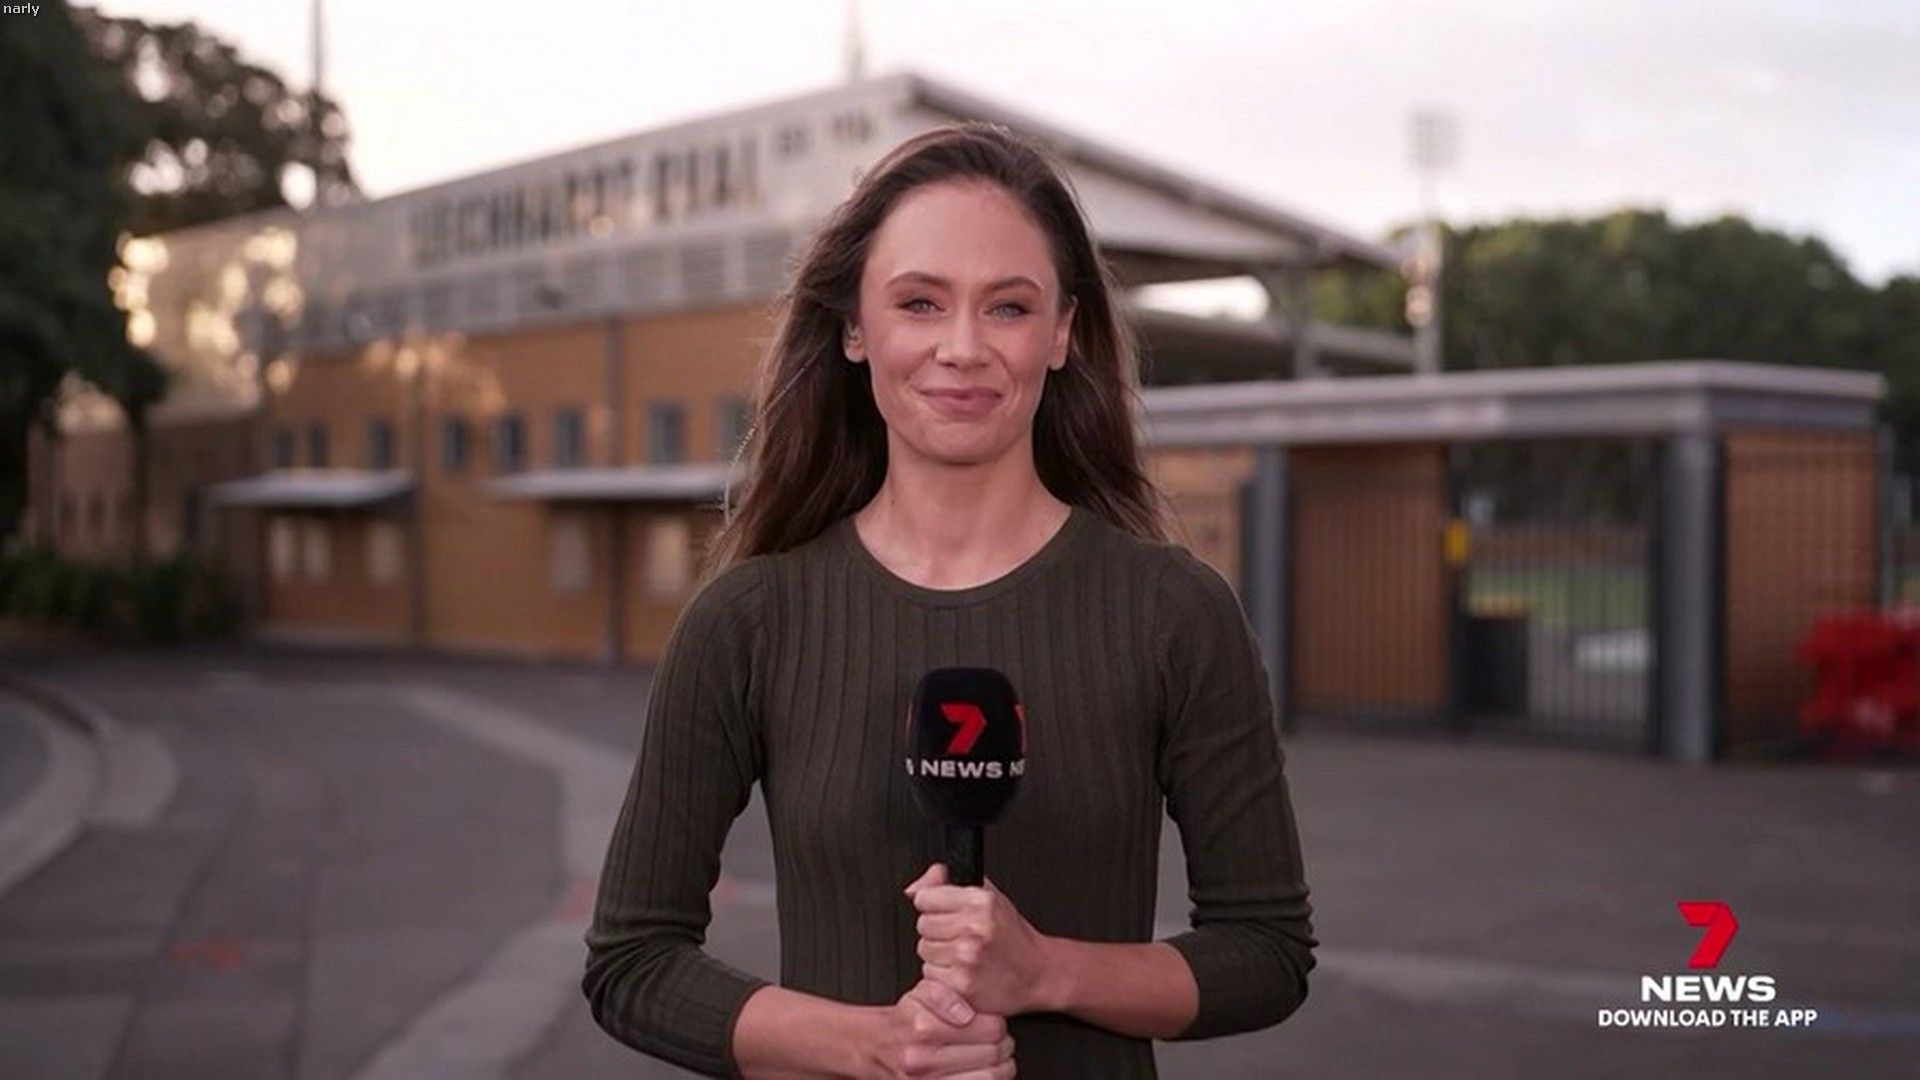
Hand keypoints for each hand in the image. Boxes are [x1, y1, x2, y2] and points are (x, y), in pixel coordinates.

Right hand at [868, 977, 1014, 1078]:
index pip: (989, 1028)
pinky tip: (983, 1074)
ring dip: (1002, 1069)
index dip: (998, 1025)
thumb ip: (945, 995)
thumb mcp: (920, 994)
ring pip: (990, 1078)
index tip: (994, 1025)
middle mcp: (924, 1059)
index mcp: (925, 1028)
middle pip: (993, 1054)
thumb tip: (966, 1013)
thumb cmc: (903, 1021)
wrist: (874, 1048)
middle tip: (1000, 1042)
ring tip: (997, 1060)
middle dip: (1003, 1046)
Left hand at [907, 863, 1055, 1016]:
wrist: (1038, 973)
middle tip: (962, 938)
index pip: (925, 898)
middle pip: (923, 925)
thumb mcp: (987, 896)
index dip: (935, 907)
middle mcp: (974, 927)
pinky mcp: (962, 985)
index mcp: (980, 901)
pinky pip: (930, 975)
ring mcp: (967, 957)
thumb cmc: (1012, 936)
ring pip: (925, 950)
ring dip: (939, 955)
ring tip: (965, 956)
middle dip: (938, 932)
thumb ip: (945, 883)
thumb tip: (912, 889)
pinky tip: (964, 973)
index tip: (950, 915)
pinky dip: (943, 977)